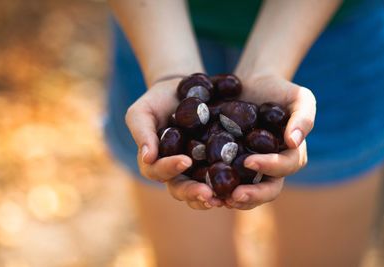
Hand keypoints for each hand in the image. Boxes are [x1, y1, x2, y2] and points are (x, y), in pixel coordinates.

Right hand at [125, 78, 220, 209]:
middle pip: (181, 189)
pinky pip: (223, 178)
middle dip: (194, 193)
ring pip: (202, 190)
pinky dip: (230, 184)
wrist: (184, 89)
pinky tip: (242, 186)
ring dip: (212, 197)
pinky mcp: (218, 162)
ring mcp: (198, 169)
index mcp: (156, 162)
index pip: (158, 171)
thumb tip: (147, 158)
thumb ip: (142, 133)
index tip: (185, 160)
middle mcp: (177, 172)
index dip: (170, 168)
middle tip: (208, 195)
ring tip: (224, 198)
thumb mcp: (142, 112)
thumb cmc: (157, 101)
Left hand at [226, 73, 315, 209]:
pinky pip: (224, 179)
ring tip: (216, 199)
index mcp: (290, 156)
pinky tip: (201, 188)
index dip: (270, 167)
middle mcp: (270, 168)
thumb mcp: (299, 98)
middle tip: (234, 196)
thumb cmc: (280, 90)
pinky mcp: (229, 163)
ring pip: (246, 192)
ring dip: (232, 199)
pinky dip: (214, 186)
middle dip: (252, 196)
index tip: (249, 161)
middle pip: (267, 190)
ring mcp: (249, 169)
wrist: (252, 84)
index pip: (284, 167)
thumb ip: (303, 117)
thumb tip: (293, 141)